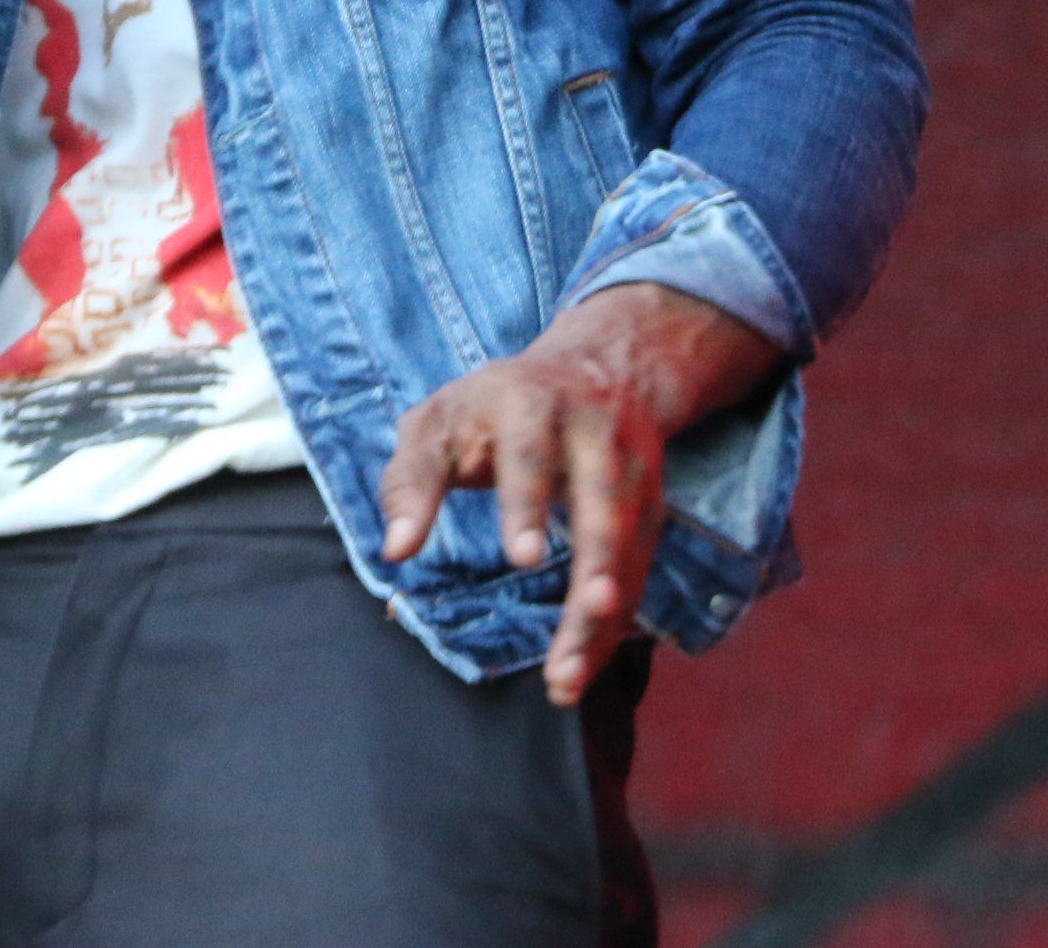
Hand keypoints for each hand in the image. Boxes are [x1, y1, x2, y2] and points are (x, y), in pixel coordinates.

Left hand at [376, 285, 779, 705]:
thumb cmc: (495, 407)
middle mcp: (592, 436)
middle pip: (601, 501)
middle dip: (598, 559)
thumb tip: (397, 550)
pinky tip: (581, 670)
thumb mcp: (440, 421)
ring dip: (602, 615)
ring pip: (626, 547)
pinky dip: (613, 626)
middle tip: (586, 611)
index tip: (523, 558)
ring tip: (566, 677)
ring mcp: (630, 473)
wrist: (601, 368)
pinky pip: (637, 574)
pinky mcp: (650, 508)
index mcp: (531, 406)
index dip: (529, 504)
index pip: (530, 455)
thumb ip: (412, 480)